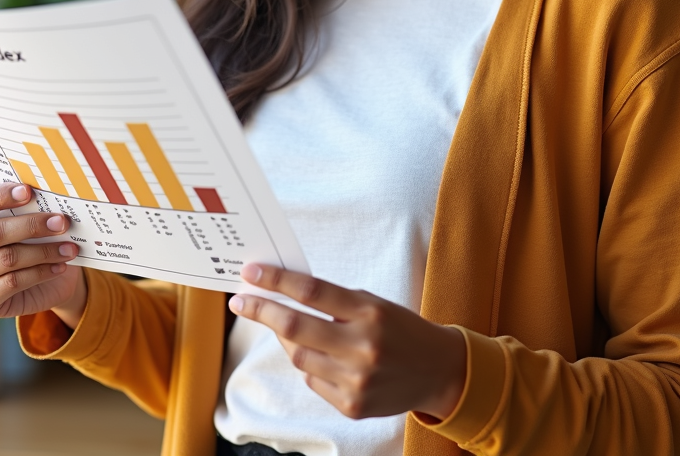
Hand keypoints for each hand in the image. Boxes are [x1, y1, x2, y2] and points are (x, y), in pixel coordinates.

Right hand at [0, 184, 86, 326]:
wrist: (38, 283)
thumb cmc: (27, 240)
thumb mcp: (23, 220)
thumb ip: (25, 207)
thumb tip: (48, 195)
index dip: (1, 196)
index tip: (29, 191)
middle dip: (32, 226)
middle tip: (62, 222)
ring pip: (8, 258)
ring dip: (44, 252)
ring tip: (69, 248)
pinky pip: (13, 282)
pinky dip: (41, 272)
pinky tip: (60, 266)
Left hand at [228, 264, 465, 420]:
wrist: (438, 370)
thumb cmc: (400, 328)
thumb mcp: (372, 304)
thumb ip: (333, 301)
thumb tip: (284, 295)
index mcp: (368, 312)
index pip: (312, 292)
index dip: (277, 281)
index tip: (251, 273)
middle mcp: (362, 346)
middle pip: (295, 327)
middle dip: (262, 311)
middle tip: (241, 301)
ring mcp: (355, 380)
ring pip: (299, 357)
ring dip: (287, 340)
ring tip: (289, 328)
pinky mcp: (352, 406)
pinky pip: (313, 380)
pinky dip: (311, 365)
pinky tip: (325, 357)